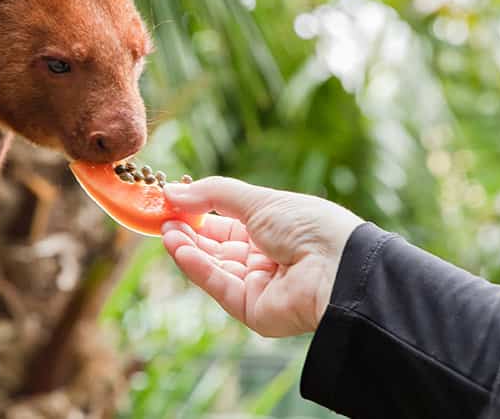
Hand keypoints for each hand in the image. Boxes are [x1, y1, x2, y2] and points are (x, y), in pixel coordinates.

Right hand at [161, 177, 364, 337]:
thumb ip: (212, 195)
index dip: (199, 213)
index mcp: (273, 230)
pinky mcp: (253, 309)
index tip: (172, 202)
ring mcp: (259, 286)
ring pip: (215, 266)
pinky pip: (220, 287)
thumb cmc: (307, 226)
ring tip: (167, 230)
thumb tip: (171, 190)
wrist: (336, 266)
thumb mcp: (257, 200)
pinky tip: (180, 249)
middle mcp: (265, 258)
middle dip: (190, 232)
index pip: (227, 223)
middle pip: (217, 246)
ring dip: (189, 249)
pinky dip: (198, 269)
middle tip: (163, 218)